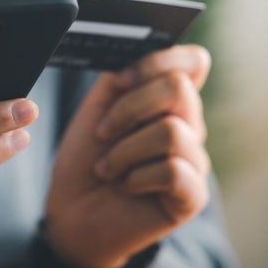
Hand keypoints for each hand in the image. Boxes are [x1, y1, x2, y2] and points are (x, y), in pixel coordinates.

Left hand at [44, 45, 211, 267]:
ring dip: (125, 150)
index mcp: (168, 100)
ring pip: (171, 131)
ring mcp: (194, 160)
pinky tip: (126, 186)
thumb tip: (135, 54)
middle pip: (179, 88)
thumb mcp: (98, 108)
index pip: (194, 61)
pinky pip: (173, 171)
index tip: (120, 79)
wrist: (73, 212)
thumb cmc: (88, 157)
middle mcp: (189, 125)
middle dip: (129, 107)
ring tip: (107, 168)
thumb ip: (121, 76)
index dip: (160, 60)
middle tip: (103, 131)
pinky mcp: (193, 196)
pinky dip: (138, 178)